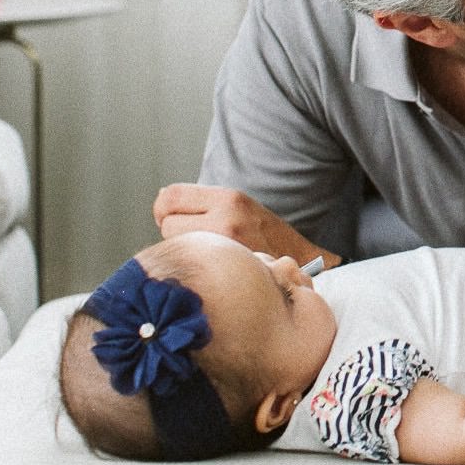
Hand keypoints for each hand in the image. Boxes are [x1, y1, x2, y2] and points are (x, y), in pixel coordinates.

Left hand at [152, 183, 337, 267]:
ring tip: (205, 251)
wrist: (301, 260)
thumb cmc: (265, 235)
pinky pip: (188, 263)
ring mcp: (226, 246)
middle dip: (172, 230)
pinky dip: (191, 264)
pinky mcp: (224, 269)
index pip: (171, 195)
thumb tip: (163, 198)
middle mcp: (227, 219)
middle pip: (167, 221)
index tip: (172, 216)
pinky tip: (209, 266)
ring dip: (182, 248)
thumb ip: (204, 203)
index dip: (164, 207)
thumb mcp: (240, 207)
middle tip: (191, 236)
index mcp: (230, 198)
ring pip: (174, 244)